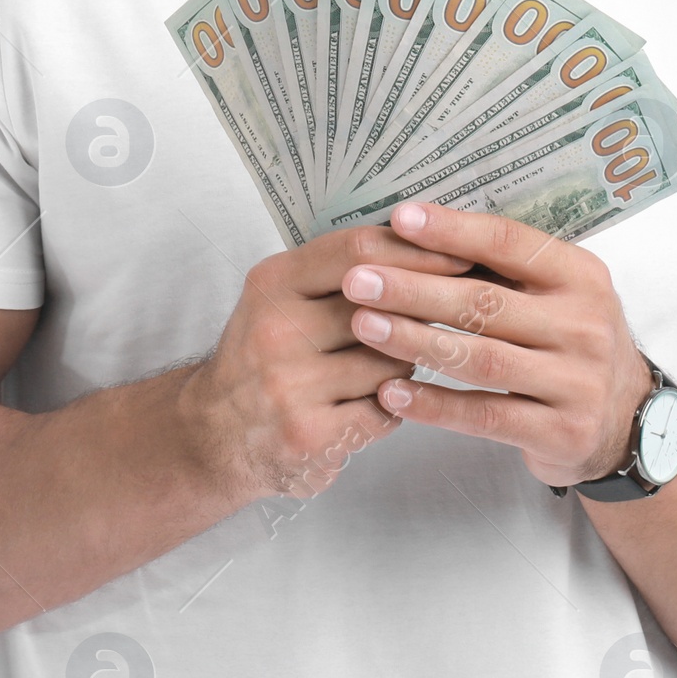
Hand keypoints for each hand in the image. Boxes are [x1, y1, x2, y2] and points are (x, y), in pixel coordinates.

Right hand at [180, 225, 473, 506]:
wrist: (214, 435)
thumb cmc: (265, 353)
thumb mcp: (282, 295)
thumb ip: (341, 270)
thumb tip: (431, 242)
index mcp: (273, 282)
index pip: (359, 250)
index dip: (419, 251)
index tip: (463, 255)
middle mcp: (275, 330)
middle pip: (384, 306)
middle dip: (424, 310)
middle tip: (454, 311)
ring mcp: (290, 385)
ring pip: (393, 361)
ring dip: (407, 362)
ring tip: (396, 363)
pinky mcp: (309, 435)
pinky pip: (386, 411)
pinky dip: (393, 406)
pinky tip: (379, 402)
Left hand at [340, 201, 651, 488]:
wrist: (624, 421)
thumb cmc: (568, 341)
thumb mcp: (556, 294)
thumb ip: (502, 268)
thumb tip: (416, 227)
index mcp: (580, 275)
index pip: (509, 243)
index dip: (452, 230)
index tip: (398, 219)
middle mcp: (584, 324)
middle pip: (485, 301)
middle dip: (414, 288)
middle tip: (359, 281)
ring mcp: (577, 381)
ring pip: (481, 357)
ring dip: (415, 341)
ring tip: (363, 327)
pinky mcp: (561, 432)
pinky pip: (485, 414)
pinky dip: (434, 404)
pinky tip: (391, 392)